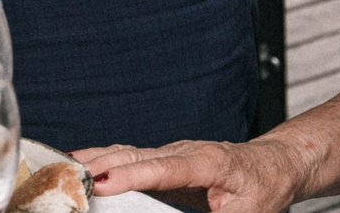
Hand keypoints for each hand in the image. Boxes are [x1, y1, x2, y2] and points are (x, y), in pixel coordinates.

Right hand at [72, 137, 311, 212]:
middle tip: (67, 175)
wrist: (276, 165)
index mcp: (208, 162)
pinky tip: (84, 162)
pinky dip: (105, 159)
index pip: (165, 168)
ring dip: (97, 160)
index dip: (132, 174)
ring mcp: (174, 151)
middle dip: (101, 164)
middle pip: (137, 155)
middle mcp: (186, 151)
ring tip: (64, 167)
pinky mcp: (167, 158)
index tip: (104, 182)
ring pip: (129, 153)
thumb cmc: (264, 189)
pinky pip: (131, 156)